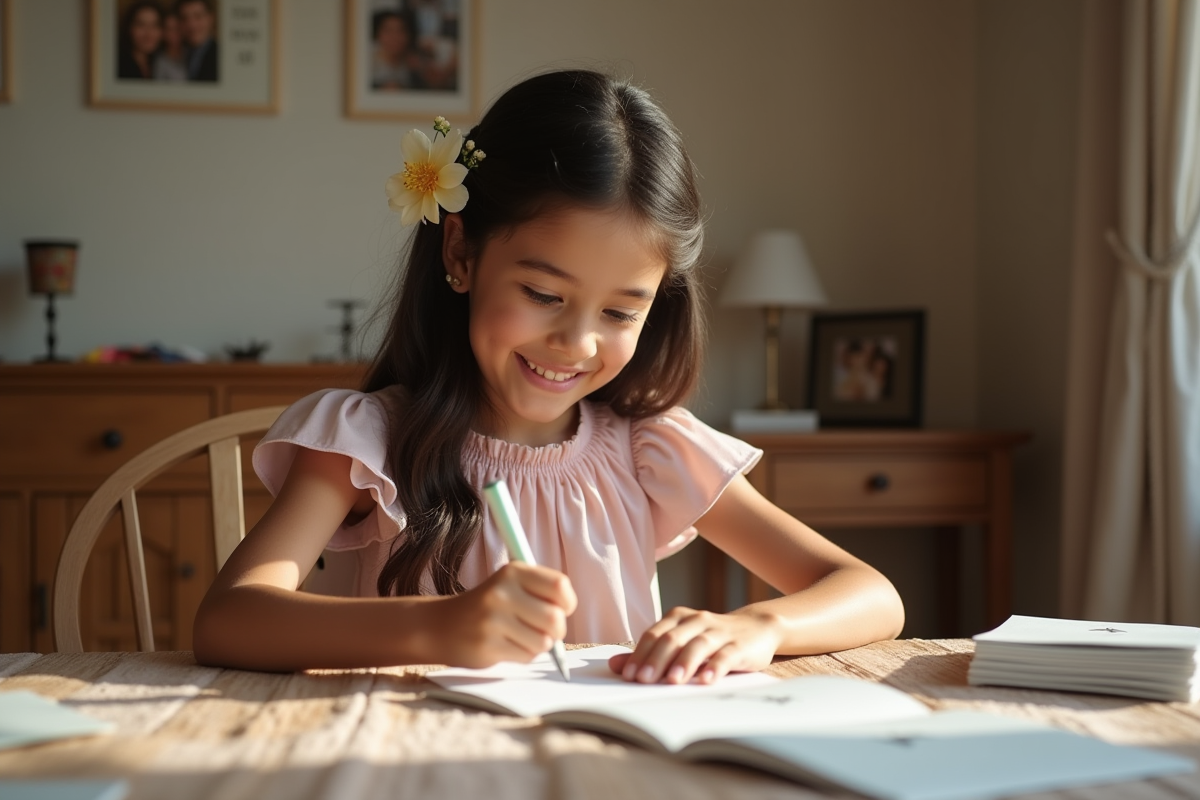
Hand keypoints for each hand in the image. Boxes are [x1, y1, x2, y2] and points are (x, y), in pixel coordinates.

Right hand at [439, 562, 575, 668]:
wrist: (440, 625)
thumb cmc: (487, 606)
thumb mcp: (510, 584)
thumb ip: (540, 591)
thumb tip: (567, 611)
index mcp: (513, 571)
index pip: (560, 586)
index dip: (567, 602)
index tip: (561, 609)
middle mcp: (502, 592)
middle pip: (555, 618)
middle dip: (556, 630)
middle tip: (545, 630)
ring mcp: (493, 620)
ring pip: (543, 642)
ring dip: (539, 645)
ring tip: (521, 637)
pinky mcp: (488, 645)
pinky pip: (527, 656)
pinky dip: (524, 655)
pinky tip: (507, 646)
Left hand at [609, 607, 783, 684]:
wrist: (756, 628)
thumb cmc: (711, 639)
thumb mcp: (680, 642)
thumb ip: (649, 653)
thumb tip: (616, 666)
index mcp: (678, 617)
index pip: (654, 634)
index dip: (640, 654)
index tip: (629, 675)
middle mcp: (697, 620)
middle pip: (672, 639)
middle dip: (656, 660)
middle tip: (644, 680)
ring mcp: (719, 631)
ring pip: (698, 645)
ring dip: (684, 663)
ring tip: (673, 681)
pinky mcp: (740, 645)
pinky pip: (726, 655)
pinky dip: (716, 666)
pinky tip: (707, 680)